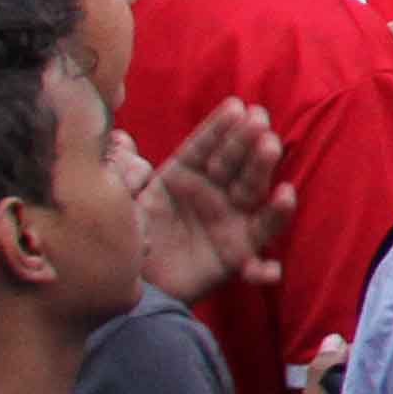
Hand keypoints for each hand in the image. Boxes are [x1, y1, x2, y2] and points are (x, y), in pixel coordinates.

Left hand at [129, 100, 291, 302]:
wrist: (130, 286)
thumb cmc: (125, 240)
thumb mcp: (120, 204)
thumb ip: (124, 174)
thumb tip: (120, 141)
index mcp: (182, 177)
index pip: (203, 148)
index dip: (219, 128)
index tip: (237, 107)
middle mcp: (212, 194)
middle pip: (234, 165)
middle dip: (247, 142)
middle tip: (260, 122)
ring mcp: (229, 223)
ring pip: (253, 195)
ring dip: (265, 173)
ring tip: (271, 151)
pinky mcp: (237, 258)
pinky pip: (257, 260)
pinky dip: (266, 265)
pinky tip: (271, 262)